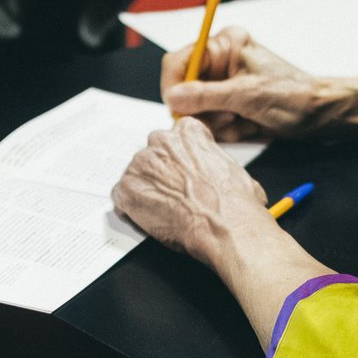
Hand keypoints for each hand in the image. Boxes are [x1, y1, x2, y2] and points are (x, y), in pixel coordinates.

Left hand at [112, 117, 269, 262]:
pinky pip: (122, 196)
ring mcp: (142, 164)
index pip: (176, 136)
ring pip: (137, 174)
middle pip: (154, 154)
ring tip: (165, 210)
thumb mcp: (234, 168)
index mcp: (189, 131)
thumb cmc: (235, 202)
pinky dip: (132, 208)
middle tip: (175, 193)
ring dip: (147, 189)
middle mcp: (162, 141)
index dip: (180, 158)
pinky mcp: (128, 189)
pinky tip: (151, 219)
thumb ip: (214, 161)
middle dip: (161, 172)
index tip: (184, 171)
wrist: (225, 226)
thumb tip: (218, 173)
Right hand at [162, 27, 348, 140]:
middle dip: (204, 111)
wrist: (319, 115)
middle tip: (231, 117)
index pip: (178, 61)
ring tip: (245, 121)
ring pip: (195, 111)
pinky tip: (248, 126)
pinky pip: (210, 123)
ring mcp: (222, 86)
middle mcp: (219, 63)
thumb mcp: (247, 96)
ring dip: (218, 123)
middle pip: (183, 91)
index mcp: (224, 45)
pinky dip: (226, 131)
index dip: (173, 86)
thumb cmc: (292, 96)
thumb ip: (206, 96)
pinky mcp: (227, 106)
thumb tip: (173, 97)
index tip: (178, 109)